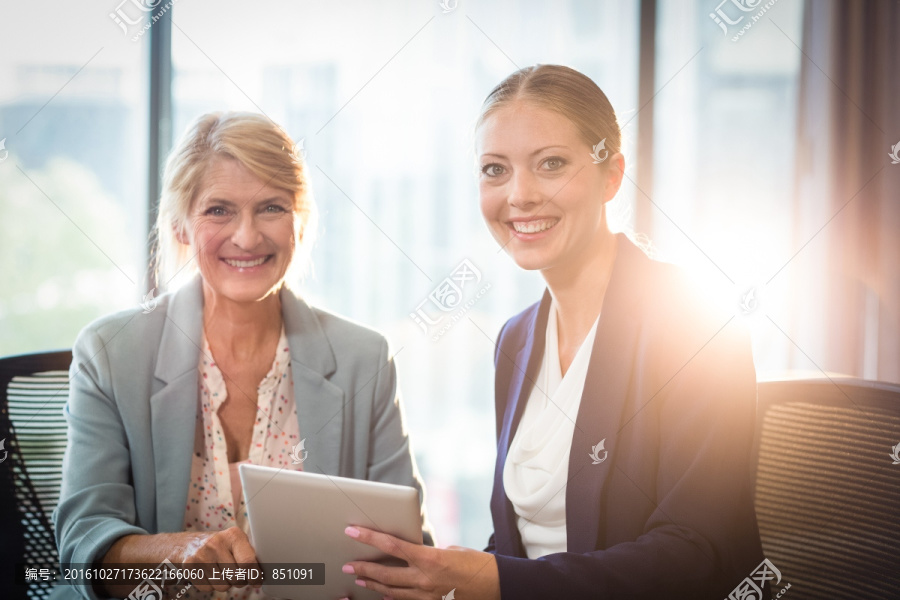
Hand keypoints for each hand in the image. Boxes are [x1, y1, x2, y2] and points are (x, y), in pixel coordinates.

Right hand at [177, 526, 260, 591]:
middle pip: (237, 577)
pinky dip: (211, 586)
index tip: (257, 581)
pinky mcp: (190, 567)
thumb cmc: (220, 545)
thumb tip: (267, 572)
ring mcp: (202, 555)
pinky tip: (209, 574)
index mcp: (233, 535)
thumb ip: (250, 554)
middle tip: (237, 575)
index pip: (248, 561)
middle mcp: (217, 543)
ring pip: (223, 586)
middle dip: (240, 581)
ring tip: (221, 572)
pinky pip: (208, 589)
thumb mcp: (236, 542)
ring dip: (225, 584)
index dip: (255, 575)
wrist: (188, 544)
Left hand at [342, 526, 499, 599]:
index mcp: (430, 558)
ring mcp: (427, 596)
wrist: (495, 585)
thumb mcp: (449, 548)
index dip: (369, 538)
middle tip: (347, 566)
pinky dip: (391, 597)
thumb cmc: (475, 562)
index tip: (352, 532)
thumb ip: (426, 552)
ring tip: (358, 580)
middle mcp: (425, 579)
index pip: (392, 546)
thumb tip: (410, 552)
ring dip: (373, 585)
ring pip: (391, 591)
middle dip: (363, 569)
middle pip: (385, 573)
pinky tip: (382, 594)